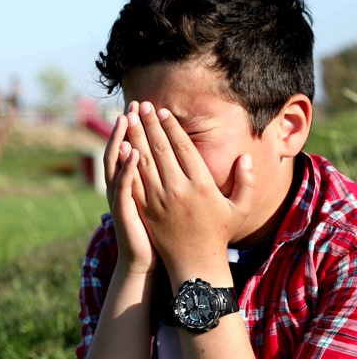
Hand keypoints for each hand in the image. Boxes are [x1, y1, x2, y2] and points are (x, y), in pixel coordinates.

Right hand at [104, 114, 156, 274]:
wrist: (146, 261)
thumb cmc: (157, 234)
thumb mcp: (157, 203)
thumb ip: (160, 180)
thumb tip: (171, 160)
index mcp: (133, 183)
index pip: (133, 149)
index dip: (138, 129)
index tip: (146, 109)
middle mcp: (123, 186)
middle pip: (123, 150)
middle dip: (130, 126)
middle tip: (135, 105)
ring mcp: (121, 198)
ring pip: (118, 164)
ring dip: (122, 140)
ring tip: (128, 119)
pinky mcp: (125, 211)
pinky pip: (124, 187)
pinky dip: (127, 169)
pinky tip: (134, 153)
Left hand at [124, 101, 254, 286]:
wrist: (194, 263)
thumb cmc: (218, 233)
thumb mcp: (239, 208)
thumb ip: (246, 181)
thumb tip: (246, 156)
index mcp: (202, 185)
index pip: (183, 147)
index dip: (171, 127)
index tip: (163, 112)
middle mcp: (179, 189)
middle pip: (160, 148)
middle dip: (149, 124)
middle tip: (141, 106)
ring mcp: (159, 199)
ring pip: (144, 161)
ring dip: (134, 137)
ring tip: (127, 118)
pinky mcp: (146, 209)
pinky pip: (134, 180)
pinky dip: (127, 162)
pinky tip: (122, 147)